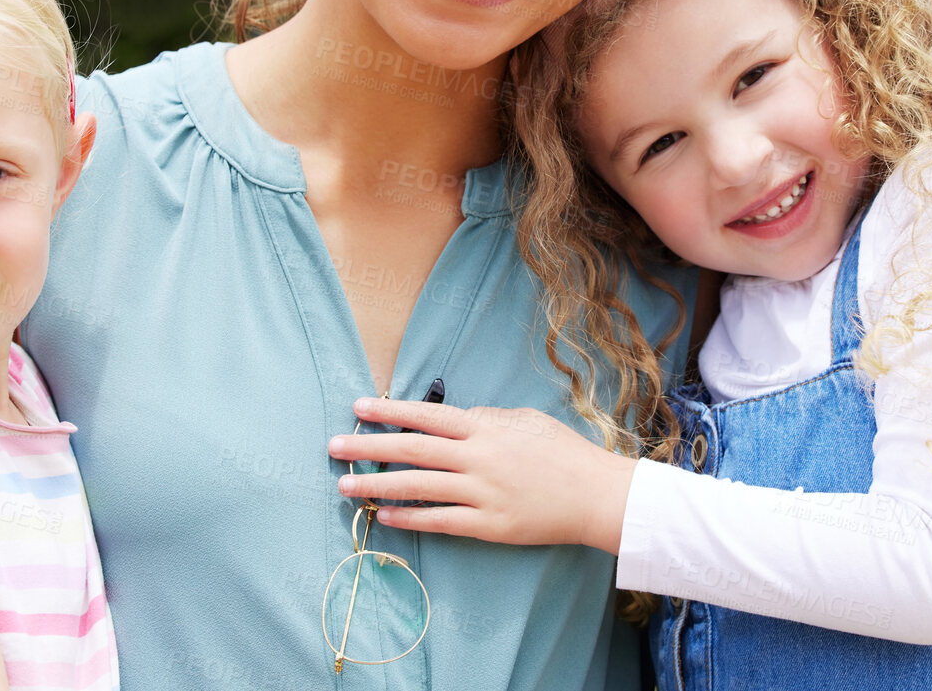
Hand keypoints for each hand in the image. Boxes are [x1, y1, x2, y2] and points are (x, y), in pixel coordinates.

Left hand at [327, 396, 638, 553]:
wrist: (597, 495)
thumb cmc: (563, 452)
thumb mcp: (524, 421)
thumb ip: (486, 420)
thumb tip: (451, 421)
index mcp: (486, 428)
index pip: (427, 416)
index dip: (389, 411)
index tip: (358, 407)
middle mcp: (479, 458)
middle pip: (413, 450)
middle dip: (369, 447)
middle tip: (334, 447)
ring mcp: (483, 493)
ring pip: (419, 488)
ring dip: (378, 486)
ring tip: (346, 487)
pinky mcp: (490, 525)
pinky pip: (441, 521)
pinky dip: (410, 518)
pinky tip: (385, 516)